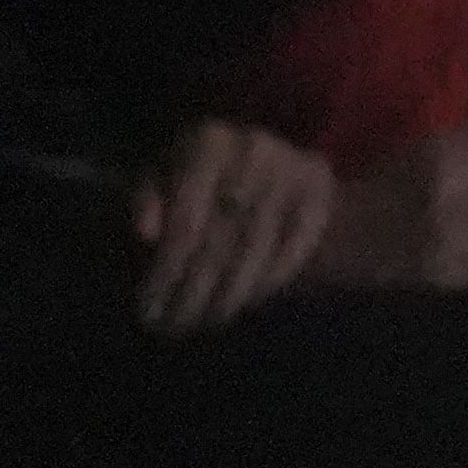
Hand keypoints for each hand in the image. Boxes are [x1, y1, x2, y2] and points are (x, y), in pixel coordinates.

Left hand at [131, 117, 340, 331]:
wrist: (270, 165)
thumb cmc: (199, 178)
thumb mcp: (161, 179)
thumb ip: (146, 200)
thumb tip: (145, 233)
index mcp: (207, 142)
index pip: (186, 224)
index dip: (167, 271)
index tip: (147, 309)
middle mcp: (254, 149)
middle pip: (220, 242)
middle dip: (192, 291)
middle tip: (174, 326)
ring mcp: (293, 169)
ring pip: (256, 252)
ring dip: (228, 296)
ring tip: (204, 321)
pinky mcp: (322, 188)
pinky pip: (293, 250)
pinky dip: (266, 283)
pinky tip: (243, 302)